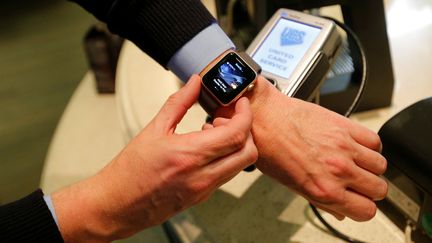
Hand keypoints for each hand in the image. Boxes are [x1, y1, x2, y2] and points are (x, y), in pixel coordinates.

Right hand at [52, 75, 257, 241]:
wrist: (117, 204)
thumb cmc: (130, 171)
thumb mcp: (153, 129)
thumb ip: (178, 103)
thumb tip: (194, 83)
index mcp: (189, 154)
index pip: (236, 134)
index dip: (245, 115)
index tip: (241, 104)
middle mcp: (201, 175)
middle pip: (248, 152)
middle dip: (246, 131)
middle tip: (228, 118)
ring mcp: (204, 189)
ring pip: (240, 165)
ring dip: (237, 145)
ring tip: (214, 132)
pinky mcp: (202, 197)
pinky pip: (227, 175)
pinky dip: (227, 158)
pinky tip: (207, 149)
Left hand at [243, 76, 386, 220]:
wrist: (264, 119)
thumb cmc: (271, 150)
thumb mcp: (292, 186)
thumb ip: (321, 201)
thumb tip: (340, 212)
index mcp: (324, 190)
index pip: (366, 211)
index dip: (364, 207)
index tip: (360, 200)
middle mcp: (338, 171)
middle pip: (379, 189)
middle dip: (370, 189)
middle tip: (358, 182)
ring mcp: (345, 148)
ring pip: (381, 165)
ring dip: (371, 166)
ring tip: (356, 162)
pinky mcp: (346, 127)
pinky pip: (375, 141)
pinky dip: (369, 145)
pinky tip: (356, 145)